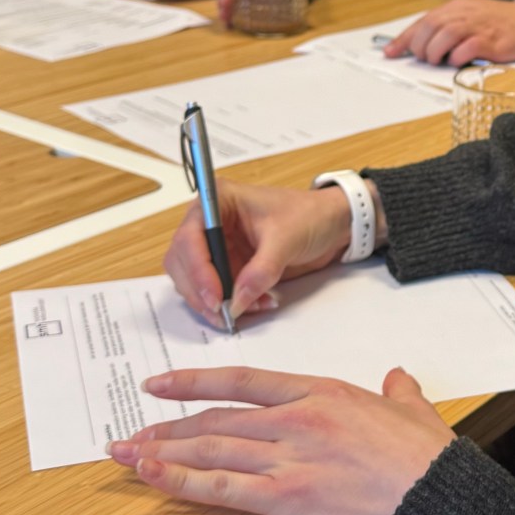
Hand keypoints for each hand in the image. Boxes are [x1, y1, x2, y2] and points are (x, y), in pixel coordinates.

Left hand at [109, 365, 452, 514]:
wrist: (437, 502)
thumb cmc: (430, 462)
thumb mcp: (417, 414)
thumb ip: (400, 392)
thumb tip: (397, 378)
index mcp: (323, 393)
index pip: (244, 380)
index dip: (196, 381)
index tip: (162, 384)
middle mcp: (297, 419)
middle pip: (217, 418)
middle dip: (168, 424)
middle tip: (133, 431)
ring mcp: (288, 457)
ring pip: (210, 449)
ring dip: (163, 450)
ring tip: (127, 454)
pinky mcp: (286, 497)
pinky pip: (220, 487)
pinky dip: (179, 481)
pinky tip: (151, 476)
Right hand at [164, 181, 356, 325]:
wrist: (332, 224)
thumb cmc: (309, 215)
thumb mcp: (286, 239)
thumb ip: (262, 270)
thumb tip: (239, 299)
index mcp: (219, 202)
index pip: (189, 237)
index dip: (196, 269)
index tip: (214, 296)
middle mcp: (211, 224)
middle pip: (182, 262)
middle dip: (200, 291)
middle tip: (223, 312)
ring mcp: (219, 246)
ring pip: (194, 281)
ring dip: (216, 301)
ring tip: (249, 308)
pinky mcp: (230, 266)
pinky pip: (217, 291)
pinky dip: (231, 303)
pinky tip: (256, 304)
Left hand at [385, 0, 514, 66]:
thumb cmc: (494, 24)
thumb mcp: (467, 19)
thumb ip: (444, 29)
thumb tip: (417, 46)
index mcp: (454, 8)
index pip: (422, 22)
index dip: (403, 39)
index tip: (390, 53)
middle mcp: (463, 14)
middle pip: (430, 27)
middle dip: (419, 46)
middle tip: (423, 59)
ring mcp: (477, 26)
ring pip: (445, 34)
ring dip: (435, 51)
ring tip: (436, 61)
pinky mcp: (491, 41)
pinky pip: (468, 47)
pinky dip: (457, 57)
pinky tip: (456, 62)